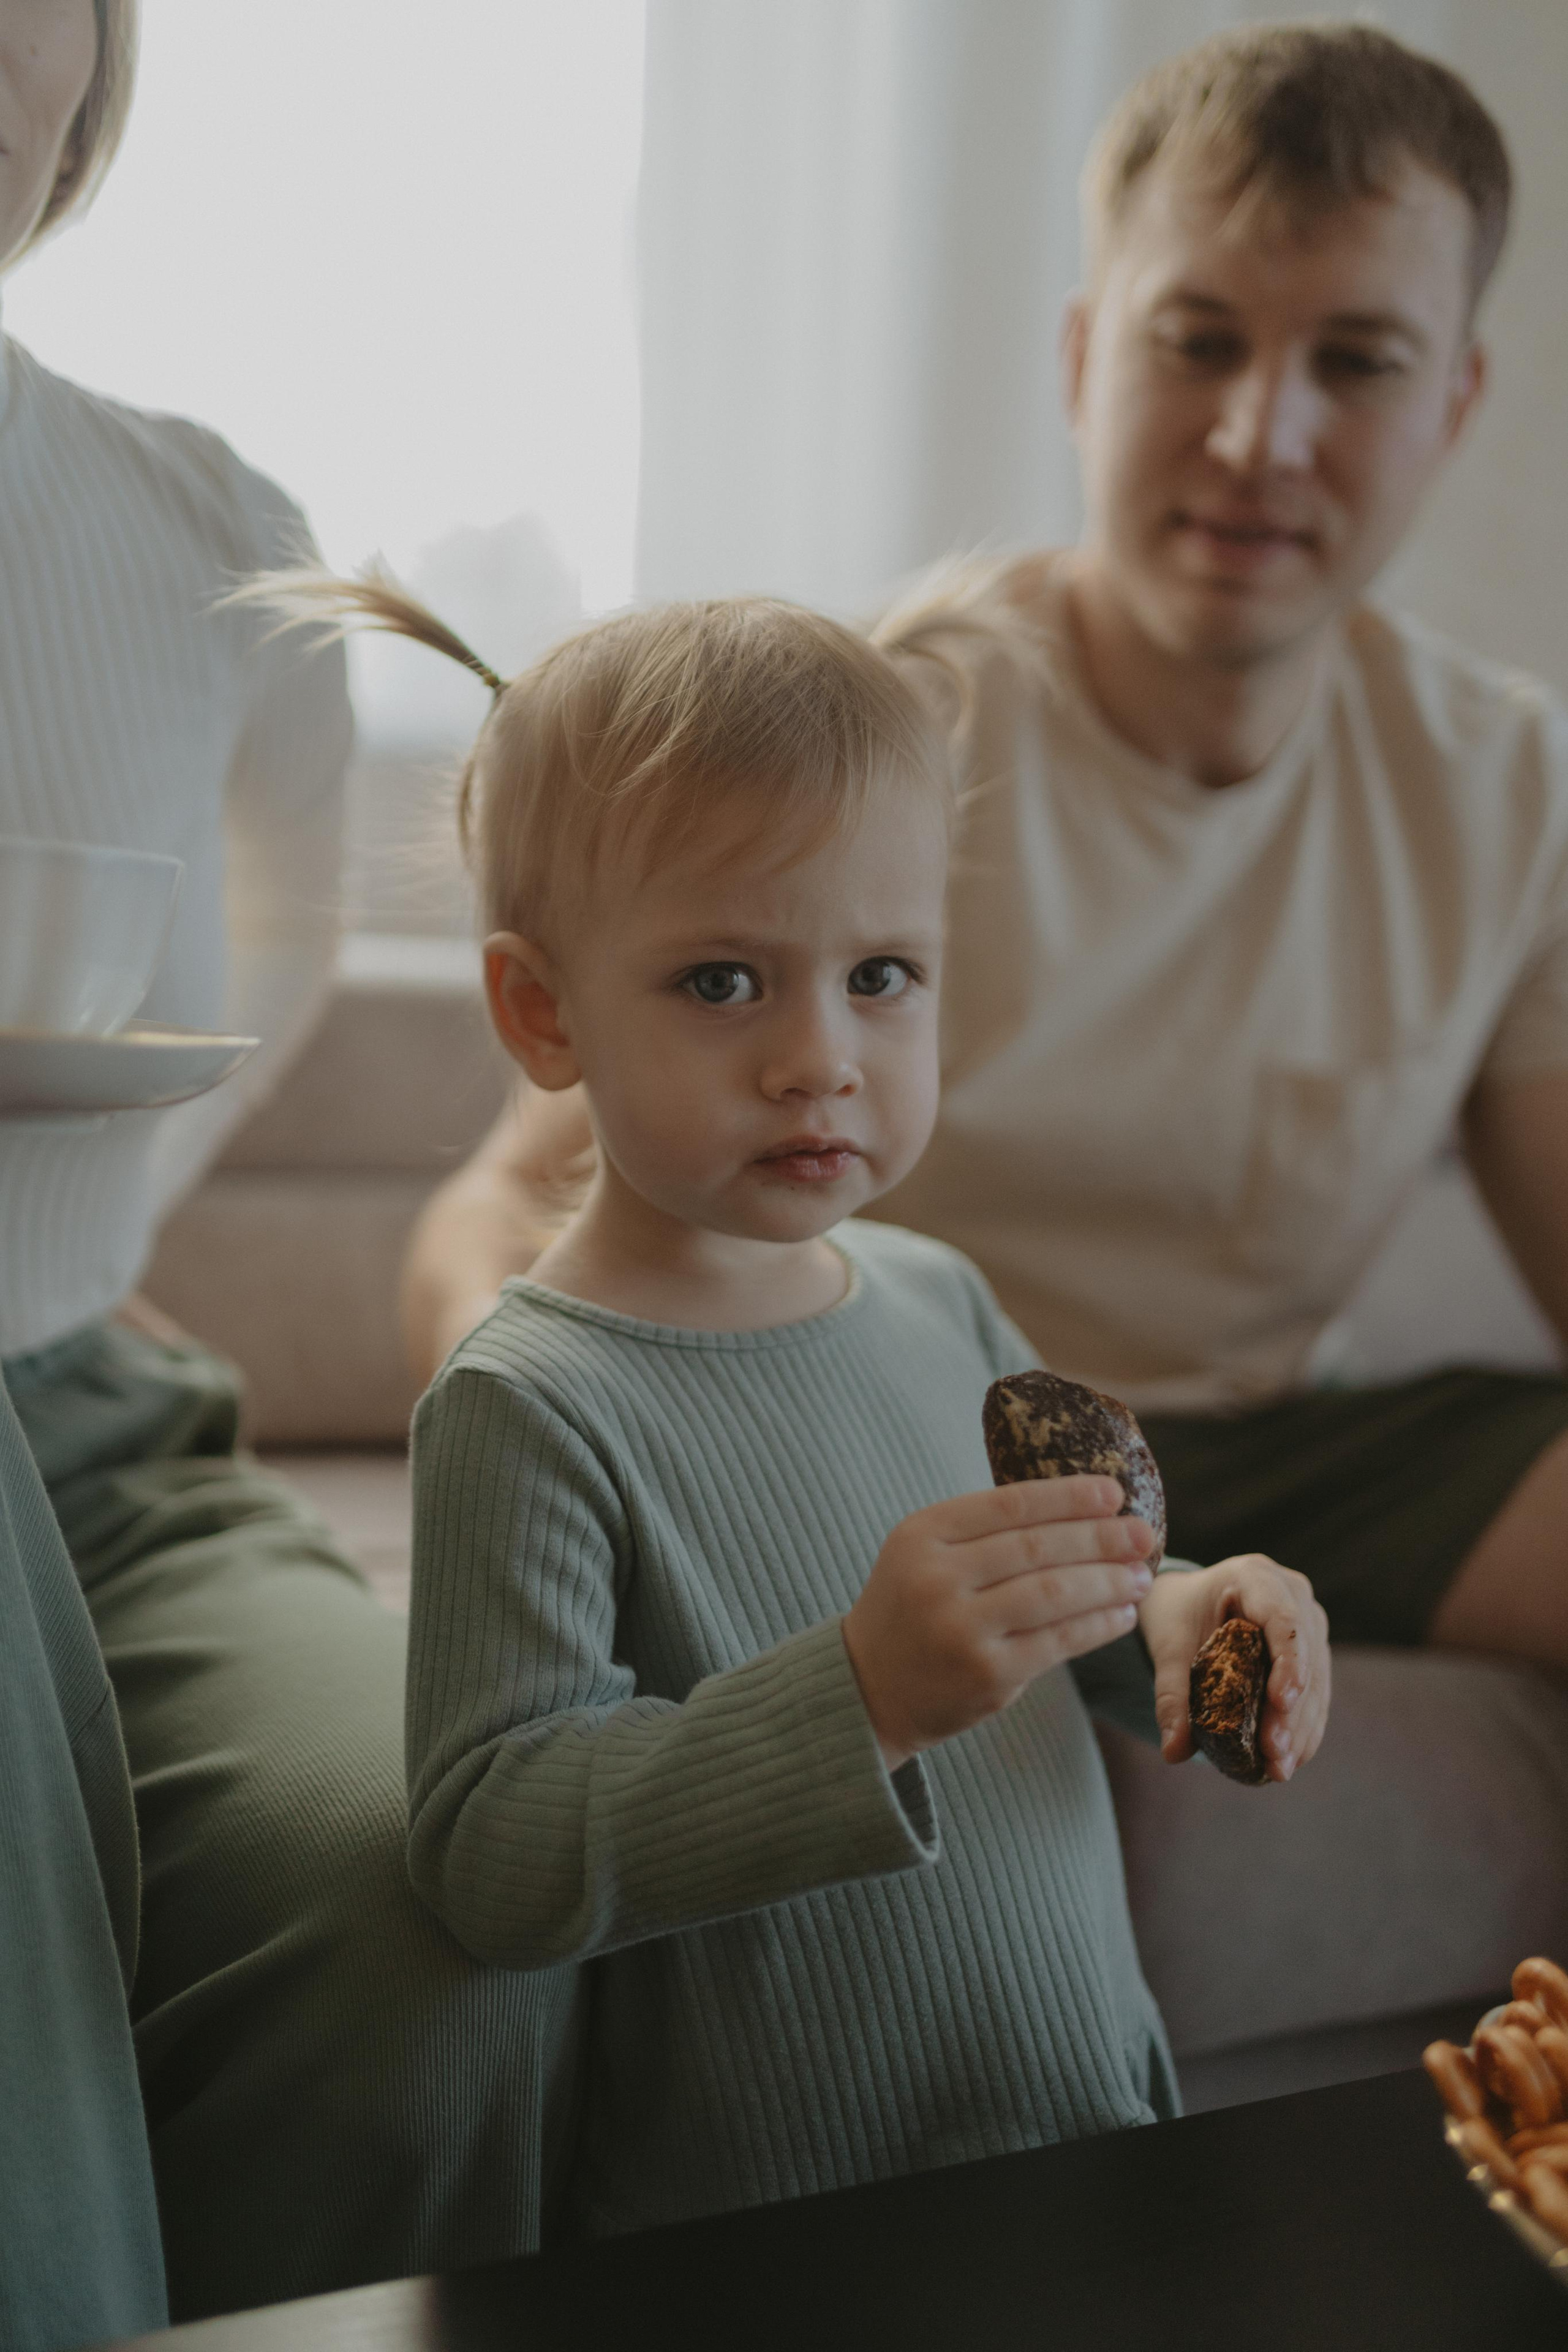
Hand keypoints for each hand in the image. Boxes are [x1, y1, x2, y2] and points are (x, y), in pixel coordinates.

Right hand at [842, 1476, 1156, 1771]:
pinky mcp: (986, 1674)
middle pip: (1037, 1547)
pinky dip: (1097, 1625)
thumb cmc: (912, 1608)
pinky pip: (1058, 1641)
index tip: (1113, 1492)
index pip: (1009, 1503)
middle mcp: (937, 1577)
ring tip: (1141, 1575)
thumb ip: (983, 1530)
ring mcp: (960, 1629)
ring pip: (1054, 1593)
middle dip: (1100, 1538)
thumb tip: (1079, 1509)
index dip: (1068, 1496)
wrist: (868, 1687)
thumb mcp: (925, 1552)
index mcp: (922, 1533)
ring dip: (1107, 1582)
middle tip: (1143, 1533)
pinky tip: (1121, 1614)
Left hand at [1138, 1555, 1329, 1781]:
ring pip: (1317, 1681)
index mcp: (1256, 1576)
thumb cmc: (1177, 1614)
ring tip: (1279, 1768)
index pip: (1284, 1619)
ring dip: (1301, 1728)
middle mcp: (1293, 1595)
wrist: (1185, 1602)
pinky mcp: (1312, 1653)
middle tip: (1274, 1753)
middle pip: (1305, 1656)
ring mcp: (1308, 1624)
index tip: (1280, 1703)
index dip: (1289, 1662)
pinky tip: (1289, 1762)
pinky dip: (1303, 1729)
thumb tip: (1174, 1751)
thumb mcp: (1167, 1646)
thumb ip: (1170, 1694)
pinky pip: (1315, 1693)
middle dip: (1292, 1711)